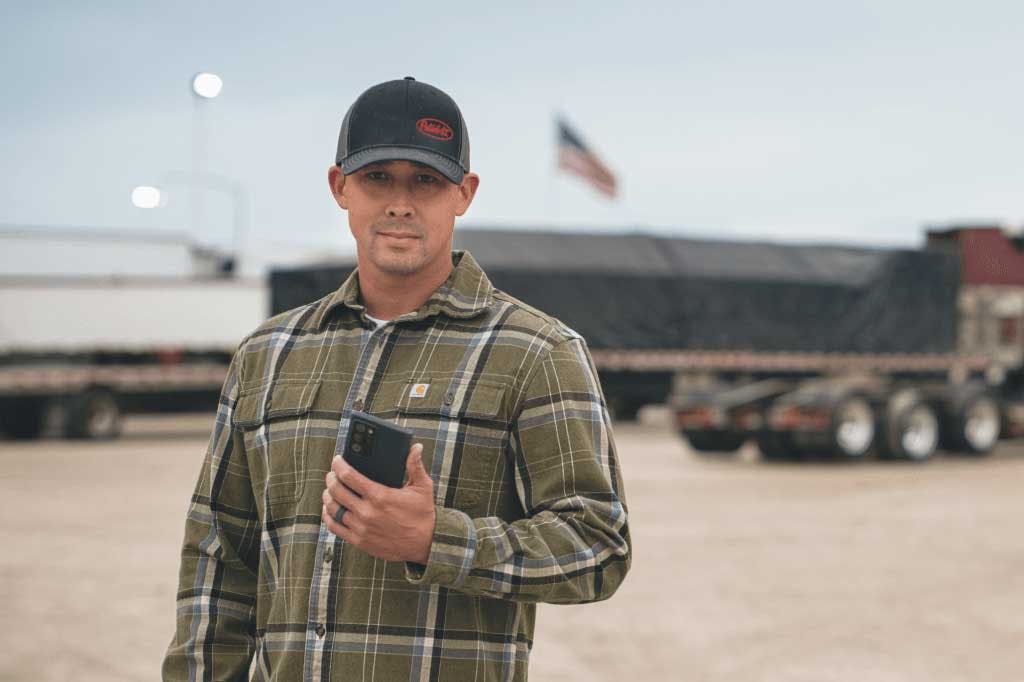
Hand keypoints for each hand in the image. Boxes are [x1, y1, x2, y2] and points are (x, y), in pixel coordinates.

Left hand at [321, 443, 435, 563]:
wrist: (424, 545)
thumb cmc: (423, 515)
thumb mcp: (423, 488)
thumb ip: (415, 466)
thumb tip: (416, 447)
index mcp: (380, 496)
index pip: (349, 476)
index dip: (338, 465)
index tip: (337, 460)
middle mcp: (367, 512)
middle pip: (336, 491)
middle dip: (331, 478)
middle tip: (332, 473)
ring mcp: (361, 527)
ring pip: (333, 508)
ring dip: (328, 496)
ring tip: (329, 490)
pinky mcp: (359, 541)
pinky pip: (334, 527)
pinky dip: (328, 516)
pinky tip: (329, 509)